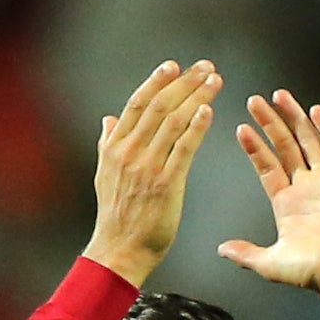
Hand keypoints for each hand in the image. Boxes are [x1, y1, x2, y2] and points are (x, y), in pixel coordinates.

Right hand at [83, 59, 222, 287]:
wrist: (119, 252)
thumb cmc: (116, 218)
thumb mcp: (104, 176)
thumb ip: (106, 144)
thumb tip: (108, 119)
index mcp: (114, 147)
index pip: (138, 104)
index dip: (157, 81)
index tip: (175, 66)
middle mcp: (129, 152)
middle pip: (159, 106)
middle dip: (185, 82)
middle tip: (206, 67)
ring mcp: (147, 167)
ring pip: (173, 121)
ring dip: (196, 97)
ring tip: (214, 82)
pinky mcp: (165, 185)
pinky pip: (183, 149)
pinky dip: (196, 127)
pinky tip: (208, 111)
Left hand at [218, 91, 319, 293]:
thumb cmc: (311, 271)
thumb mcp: (270, 264)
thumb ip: (246, 254)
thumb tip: (221, 250)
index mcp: (286, 203)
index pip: (267, 167)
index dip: (254, 148)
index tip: (240, 128)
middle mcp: (305, 187)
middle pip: (285, 147)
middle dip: (270, 124)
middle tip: (254, 101)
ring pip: (308, 140)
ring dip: (294, 118)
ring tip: (279, 95)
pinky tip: (316, 110)